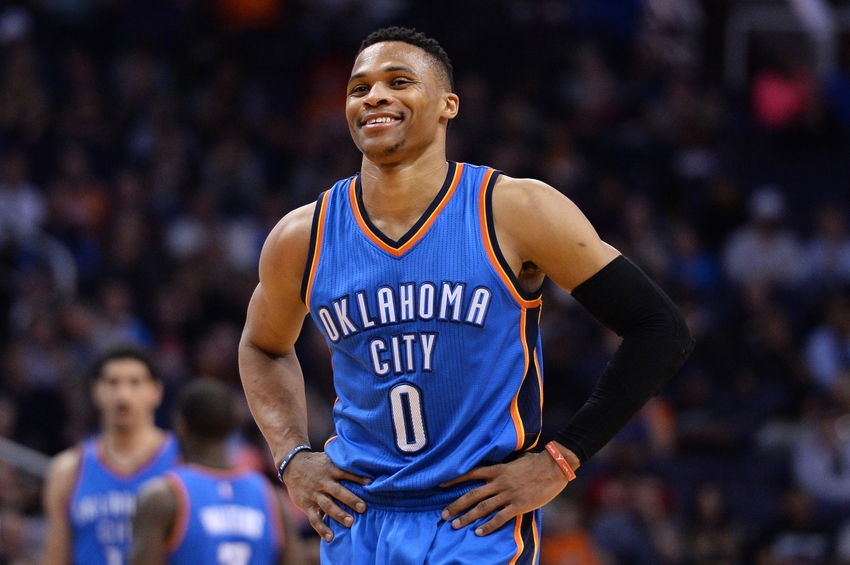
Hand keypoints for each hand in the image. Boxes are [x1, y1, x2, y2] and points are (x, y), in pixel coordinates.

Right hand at [282, 451, 370, 540]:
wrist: (292, 465)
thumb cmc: (316, 463)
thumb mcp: (328, 459)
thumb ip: (342, 464)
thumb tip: (363, 467)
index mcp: (330, 470)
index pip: (346, 473)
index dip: (358, 478)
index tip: (370, 483)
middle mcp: (323, 482)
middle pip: (338, 492)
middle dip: (350, 500)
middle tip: (363, 508)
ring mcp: (314, 494)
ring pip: (327, 505)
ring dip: (338, 514)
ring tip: (350, 523)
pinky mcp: (306, 504)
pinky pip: (314, 518)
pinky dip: (321, 528)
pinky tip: (330, 537)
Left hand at [440, 450, 571, 535]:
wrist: (554, 467)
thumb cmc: (538, 461)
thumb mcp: (517, 459)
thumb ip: (506, 464)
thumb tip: (501, 465)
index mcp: (498, 469)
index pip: (471, 473)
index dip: (455, 479)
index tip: (441, 485)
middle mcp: (499, 482)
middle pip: (472, 494)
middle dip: (456, 505)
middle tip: (444, 514)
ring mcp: (508, 494)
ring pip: (482, 508)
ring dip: (467, 517)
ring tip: (455, 525)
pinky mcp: (518, 505)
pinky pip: (500, 518)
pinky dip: (488, 526)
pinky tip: (478, 532)